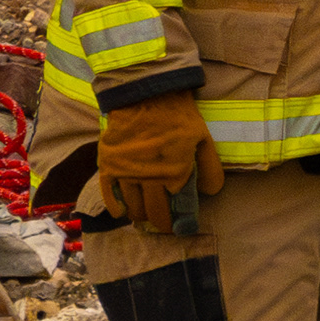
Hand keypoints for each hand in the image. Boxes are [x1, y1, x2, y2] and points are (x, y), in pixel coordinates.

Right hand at [98, 91, 221, 231]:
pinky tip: (122, 213)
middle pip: (155, 214)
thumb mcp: (203, 139)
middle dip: (162, 223)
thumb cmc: (178, 115)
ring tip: (146, 215)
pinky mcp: (109, 165)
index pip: (179, 210)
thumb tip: (210, 193)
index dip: (181, 222)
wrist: (144, 92)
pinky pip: (110, 195)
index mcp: (177, 174)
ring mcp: (128, 174)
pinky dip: (116, 208)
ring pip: (134, 208)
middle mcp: (152, 179)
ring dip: (141, 215)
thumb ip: (209, 169)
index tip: (182, 227)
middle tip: (164, 224)